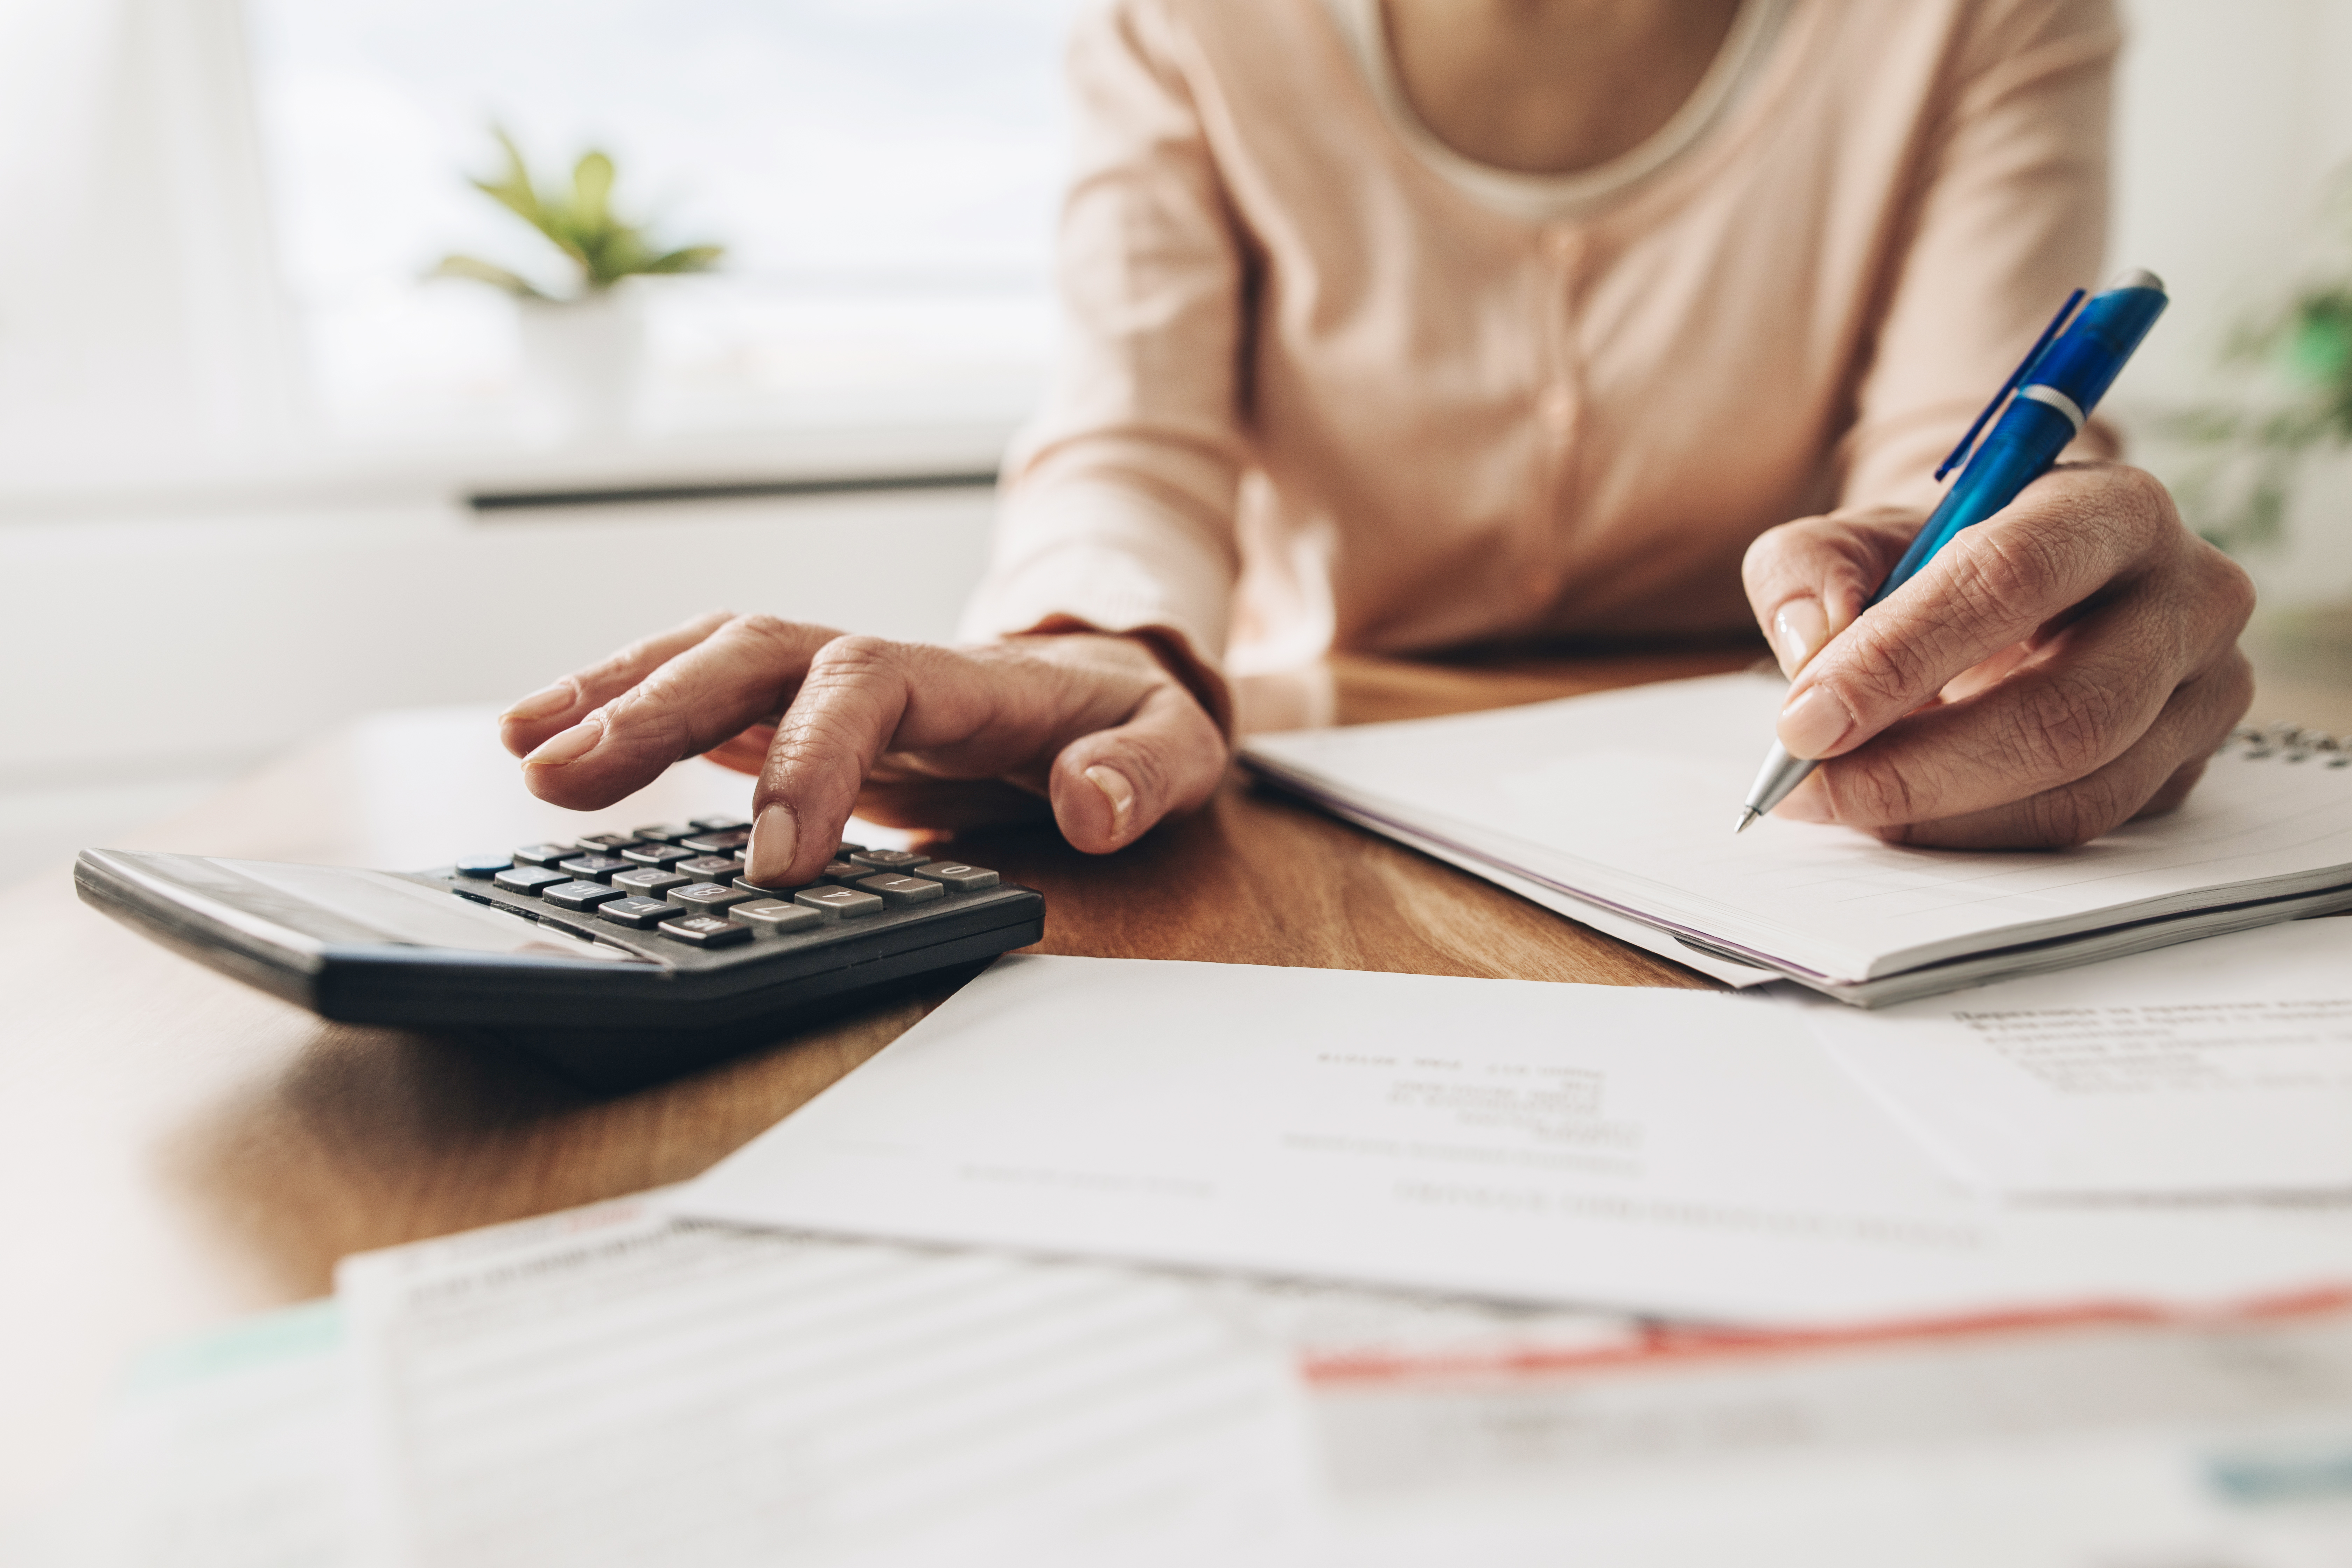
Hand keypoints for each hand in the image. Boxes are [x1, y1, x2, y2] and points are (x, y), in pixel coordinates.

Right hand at [497, 614, 1229, 884]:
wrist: (1109, 695)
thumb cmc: (1131, 726)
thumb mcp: (1178, 748)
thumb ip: (1143, 773)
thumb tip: (1094, 805)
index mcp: (966, 677)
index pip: (865, 688)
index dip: (810, 760)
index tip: (775, 862)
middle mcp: (880, 663)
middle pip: (753, 655)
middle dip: (657, 708)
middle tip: (562, 777)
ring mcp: (828, 682)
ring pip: (707, 659)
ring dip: (613, 694)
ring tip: (523, 748)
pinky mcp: (795, 709)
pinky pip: (698, 692)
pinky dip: (619, 705)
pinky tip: (544, 740)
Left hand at [1741, 462, 2254, 848]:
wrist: (2013, 591)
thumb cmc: (1933, 561)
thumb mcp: (1851, 540)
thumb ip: (1807, 573)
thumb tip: (1811, 649)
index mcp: (2111, 508)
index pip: (2010, 578)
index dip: (1900, 657)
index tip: (1803, 721)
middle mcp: (2188, 596)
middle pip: (2065, 710)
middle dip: (1917, 766)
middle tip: (1810, 788)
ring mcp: (2204, 690)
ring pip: (2079, 790)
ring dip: (1940, 816)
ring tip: (1840, 803)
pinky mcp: (2187, 765)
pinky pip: (2082, 827)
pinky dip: (1976, 835)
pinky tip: (1903, 817)